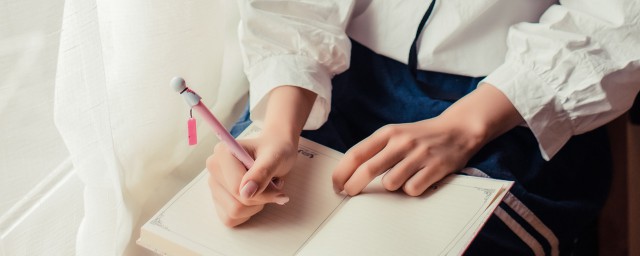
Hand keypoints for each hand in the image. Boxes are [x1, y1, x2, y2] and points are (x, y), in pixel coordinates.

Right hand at [206, 85, 316, 226]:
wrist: (278, 146)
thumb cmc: (278, 147)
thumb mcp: (276, 157)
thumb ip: (262, 173)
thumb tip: (246, 191)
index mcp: (222, 154)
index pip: (239, 191)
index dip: (262, 193)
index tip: (276, 183)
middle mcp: (213, 167)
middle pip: (235, 204)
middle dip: (260, 200)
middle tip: (273, 184)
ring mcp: (213, 182)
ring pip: (232, 213)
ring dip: (255, 206)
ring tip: (265, 188)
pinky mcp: (217, 194)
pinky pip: (230, 217)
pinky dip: (248, 211)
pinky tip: (256, 196)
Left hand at [332, 118, 481, 195]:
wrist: (458, 129)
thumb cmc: (420, 136)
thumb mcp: (395, 135)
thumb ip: (375, 150)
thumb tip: (349, 173)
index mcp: (388, 133)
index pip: (356, 154)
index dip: (341, 172)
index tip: (336, 185)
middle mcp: (402, 142)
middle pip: (368, 170)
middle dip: (354, 186)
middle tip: (350, 193)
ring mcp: (419, 155)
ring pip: (390, 183)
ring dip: (392, 186)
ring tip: (402, 177)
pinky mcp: (435, 168)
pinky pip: (412, 189)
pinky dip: (411, 189)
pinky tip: (418, 180)